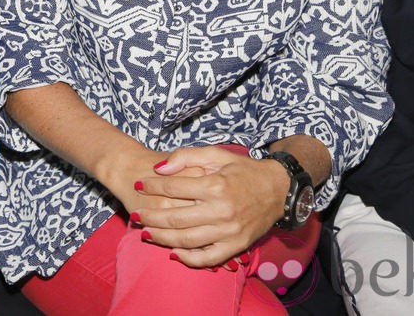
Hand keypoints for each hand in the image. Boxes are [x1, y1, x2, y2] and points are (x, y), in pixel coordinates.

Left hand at [132, 146, 287, 267]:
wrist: (279, 190)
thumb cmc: (243, 170)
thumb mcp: (216, 154)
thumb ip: (185, 157)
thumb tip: (158, 169)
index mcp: (215, 185)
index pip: (173, 187)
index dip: (152, 186)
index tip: (138, 184)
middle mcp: (221, 211)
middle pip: (175, 217)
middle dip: (150, 216)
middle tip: (135, 213)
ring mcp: (229, 232)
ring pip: (187, 240)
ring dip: (162, 238)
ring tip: (145, 232)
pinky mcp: (236, 246)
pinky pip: (208, 259)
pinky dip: (188, 259)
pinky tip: (172, 252)